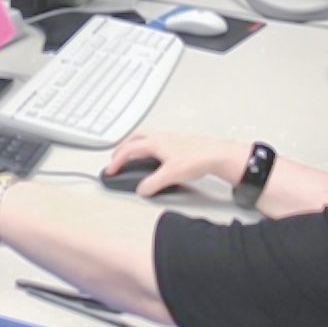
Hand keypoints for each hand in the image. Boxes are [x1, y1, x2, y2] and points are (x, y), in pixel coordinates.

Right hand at [105, 132, 249, 196]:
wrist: (216, 155)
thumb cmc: (197, 159)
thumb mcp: (170, 175)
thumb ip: (153, 183)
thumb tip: (142, 190)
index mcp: (155, 142)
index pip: (129, 150)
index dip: (117, 160)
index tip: (111, 169)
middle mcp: (161, 137)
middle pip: (135, 137)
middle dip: (122, 147)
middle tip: (116, 156)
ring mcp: (171, 138)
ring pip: (146, 136)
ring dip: (135, 143)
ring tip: (132, 153)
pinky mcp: (179, 142)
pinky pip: (158, 140)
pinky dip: (149, 145)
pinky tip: (155, 155)